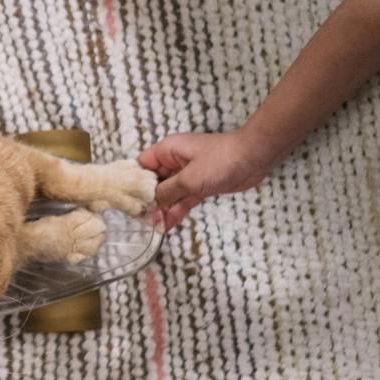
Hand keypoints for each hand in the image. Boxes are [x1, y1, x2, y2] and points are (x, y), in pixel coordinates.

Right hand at [138, 130, 271, 230]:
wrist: (253, 159)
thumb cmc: (219, 161)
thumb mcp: (189, 179)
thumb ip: (167, 191)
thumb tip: (150, 202)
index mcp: (167, 151)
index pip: (142, 165)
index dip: (133, 182)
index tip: (126, 200)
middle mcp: (174, 162)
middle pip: (153, 182)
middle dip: (147, 200)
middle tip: (139, 220)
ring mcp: (187, 174)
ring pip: (168, 194)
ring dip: (162, 209)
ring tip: (153, 228)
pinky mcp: (200, 186)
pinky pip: (182, 199)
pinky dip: (176, 211)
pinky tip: (167, 226)